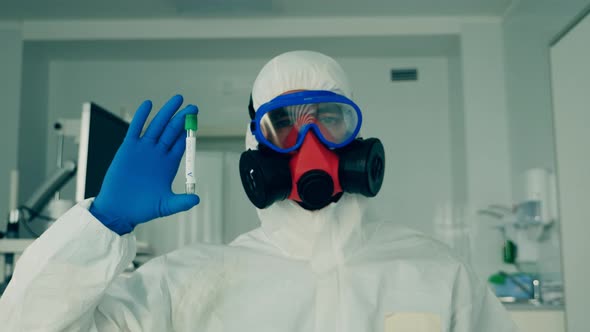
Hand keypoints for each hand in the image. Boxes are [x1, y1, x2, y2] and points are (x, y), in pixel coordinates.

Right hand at [89, 95, 199, 234]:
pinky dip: (141, 117)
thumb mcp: (166, 205)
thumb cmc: (142, 208)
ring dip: (167, 112)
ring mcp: (143, 150)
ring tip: (178, 99)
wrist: (119, 210)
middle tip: (192, 107)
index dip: (189, 132)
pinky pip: (135, 129)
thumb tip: (196, 200)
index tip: (197, 120)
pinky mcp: (128, 149)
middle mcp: (158, 154)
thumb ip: (181, 202)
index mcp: (169, 164)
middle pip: (172, 131)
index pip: (181, 144)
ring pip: (157, 126)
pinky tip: (148, 104)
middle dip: (182, 118)